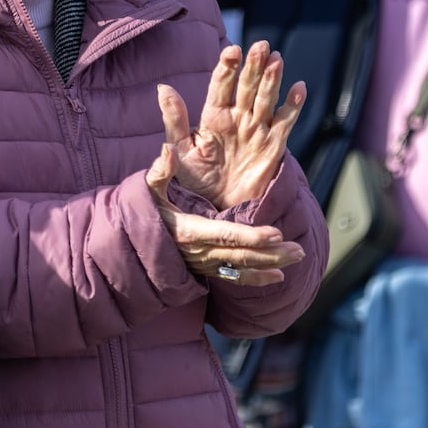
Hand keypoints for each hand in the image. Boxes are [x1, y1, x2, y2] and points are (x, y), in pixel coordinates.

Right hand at [147, 143, 303, 284]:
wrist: (128, 245)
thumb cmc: (140, 212)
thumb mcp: (146, 190)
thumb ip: (159, 171)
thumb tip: (167, 149)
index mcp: (190, 230)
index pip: (227, 235)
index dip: (252, 236)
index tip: (276, 233)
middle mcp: (200, 252)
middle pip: (242, 255)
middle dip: (272, 254)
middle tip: (298, 249)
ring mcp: (204, 263)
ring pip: (242, 267)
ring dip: (271, 265)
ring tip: (297, 257)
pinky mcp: (205, 269)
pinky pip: (234, 277)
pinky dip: (256, 278)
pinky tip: (278, 278)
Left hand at [156, 41, 304, 210]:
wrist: (217, 209)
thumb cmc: (195, 180)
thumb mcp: (180, 150)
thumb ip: (174, 120)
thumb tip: (163, 88)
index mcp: (213, 116)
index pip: (221, 86)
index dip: (227, 68)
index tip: (232, 50)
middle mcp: (237, 118)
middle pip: (247, 86)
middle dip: (253, 66)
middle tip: (261, 45)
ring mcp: (256, 130)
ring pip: (266, 99)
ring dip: (272, 79)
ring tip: (276, 58)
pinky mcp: (273, 146)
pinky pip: (285, 123)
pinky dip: (293, 106)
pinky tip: (298, 88)